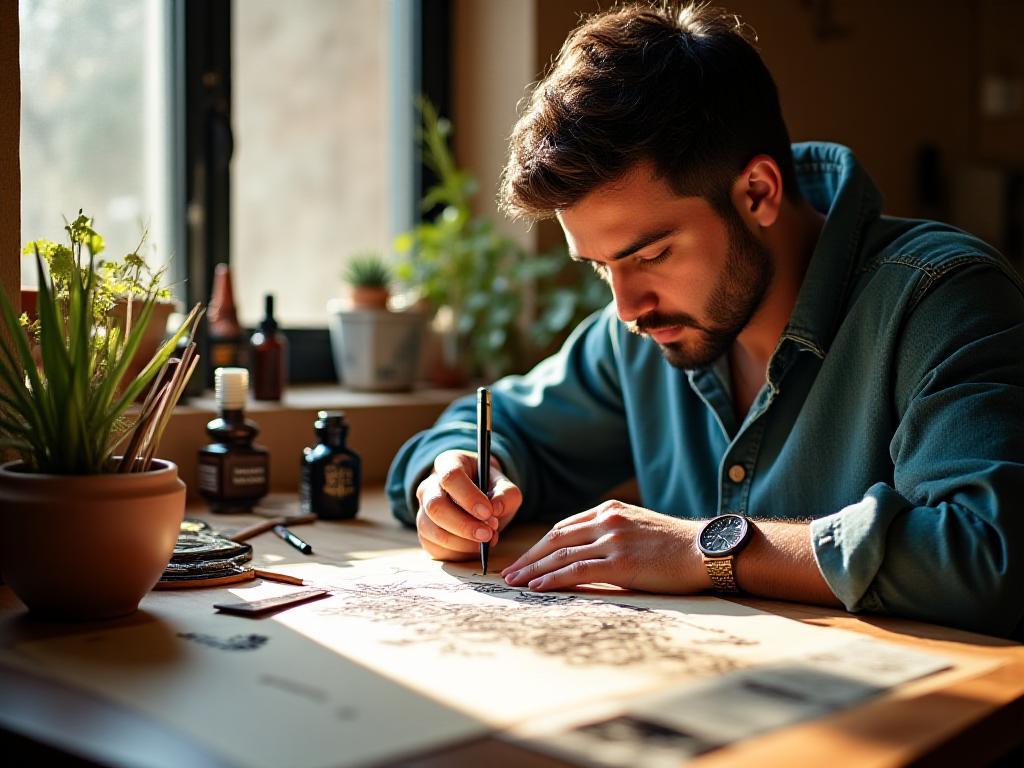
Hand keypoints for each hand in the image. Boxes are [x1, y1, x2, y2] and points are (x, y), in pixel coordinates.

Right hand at [415, 449, 522, 561]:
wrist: (479, 499)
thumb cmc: (489, 488)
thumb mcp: (503, 485)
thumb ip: (506, 494)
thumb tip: (495, 510)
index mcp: (448, 464)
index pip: (450, 477)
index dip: (468, 496)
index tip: (488, 512)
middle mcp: (429, 486)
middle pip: (436, 506)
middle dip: (463, 525)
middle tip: (488, 534)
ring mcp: (423, 511)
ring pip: (433, 530)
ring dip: (463, 542)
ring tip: (488, 539)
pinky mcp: (425, 534)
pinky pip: (436, 548)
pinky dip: (459, 553)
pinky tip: (476, 547)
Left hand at [501, 500, 710, 592]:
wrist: (706, 549)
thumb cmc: (676, 545)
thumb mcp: (639, 527)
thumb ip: (613, 533)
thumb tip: (589, 553)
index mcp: (609, 510)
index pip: (564, 527)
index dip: (541, 545)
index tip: (526, 558)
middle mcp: (607, 521)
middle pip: (555, 539)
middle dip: (530, 557)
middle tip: (510, 572)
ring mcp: (613, 541)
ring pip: (561, 555)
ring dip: (534, 570)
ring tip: (516, 583)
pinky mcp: (621, 563)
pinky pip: (577, 571)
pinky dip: (553, 578)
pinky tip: (538, 587)